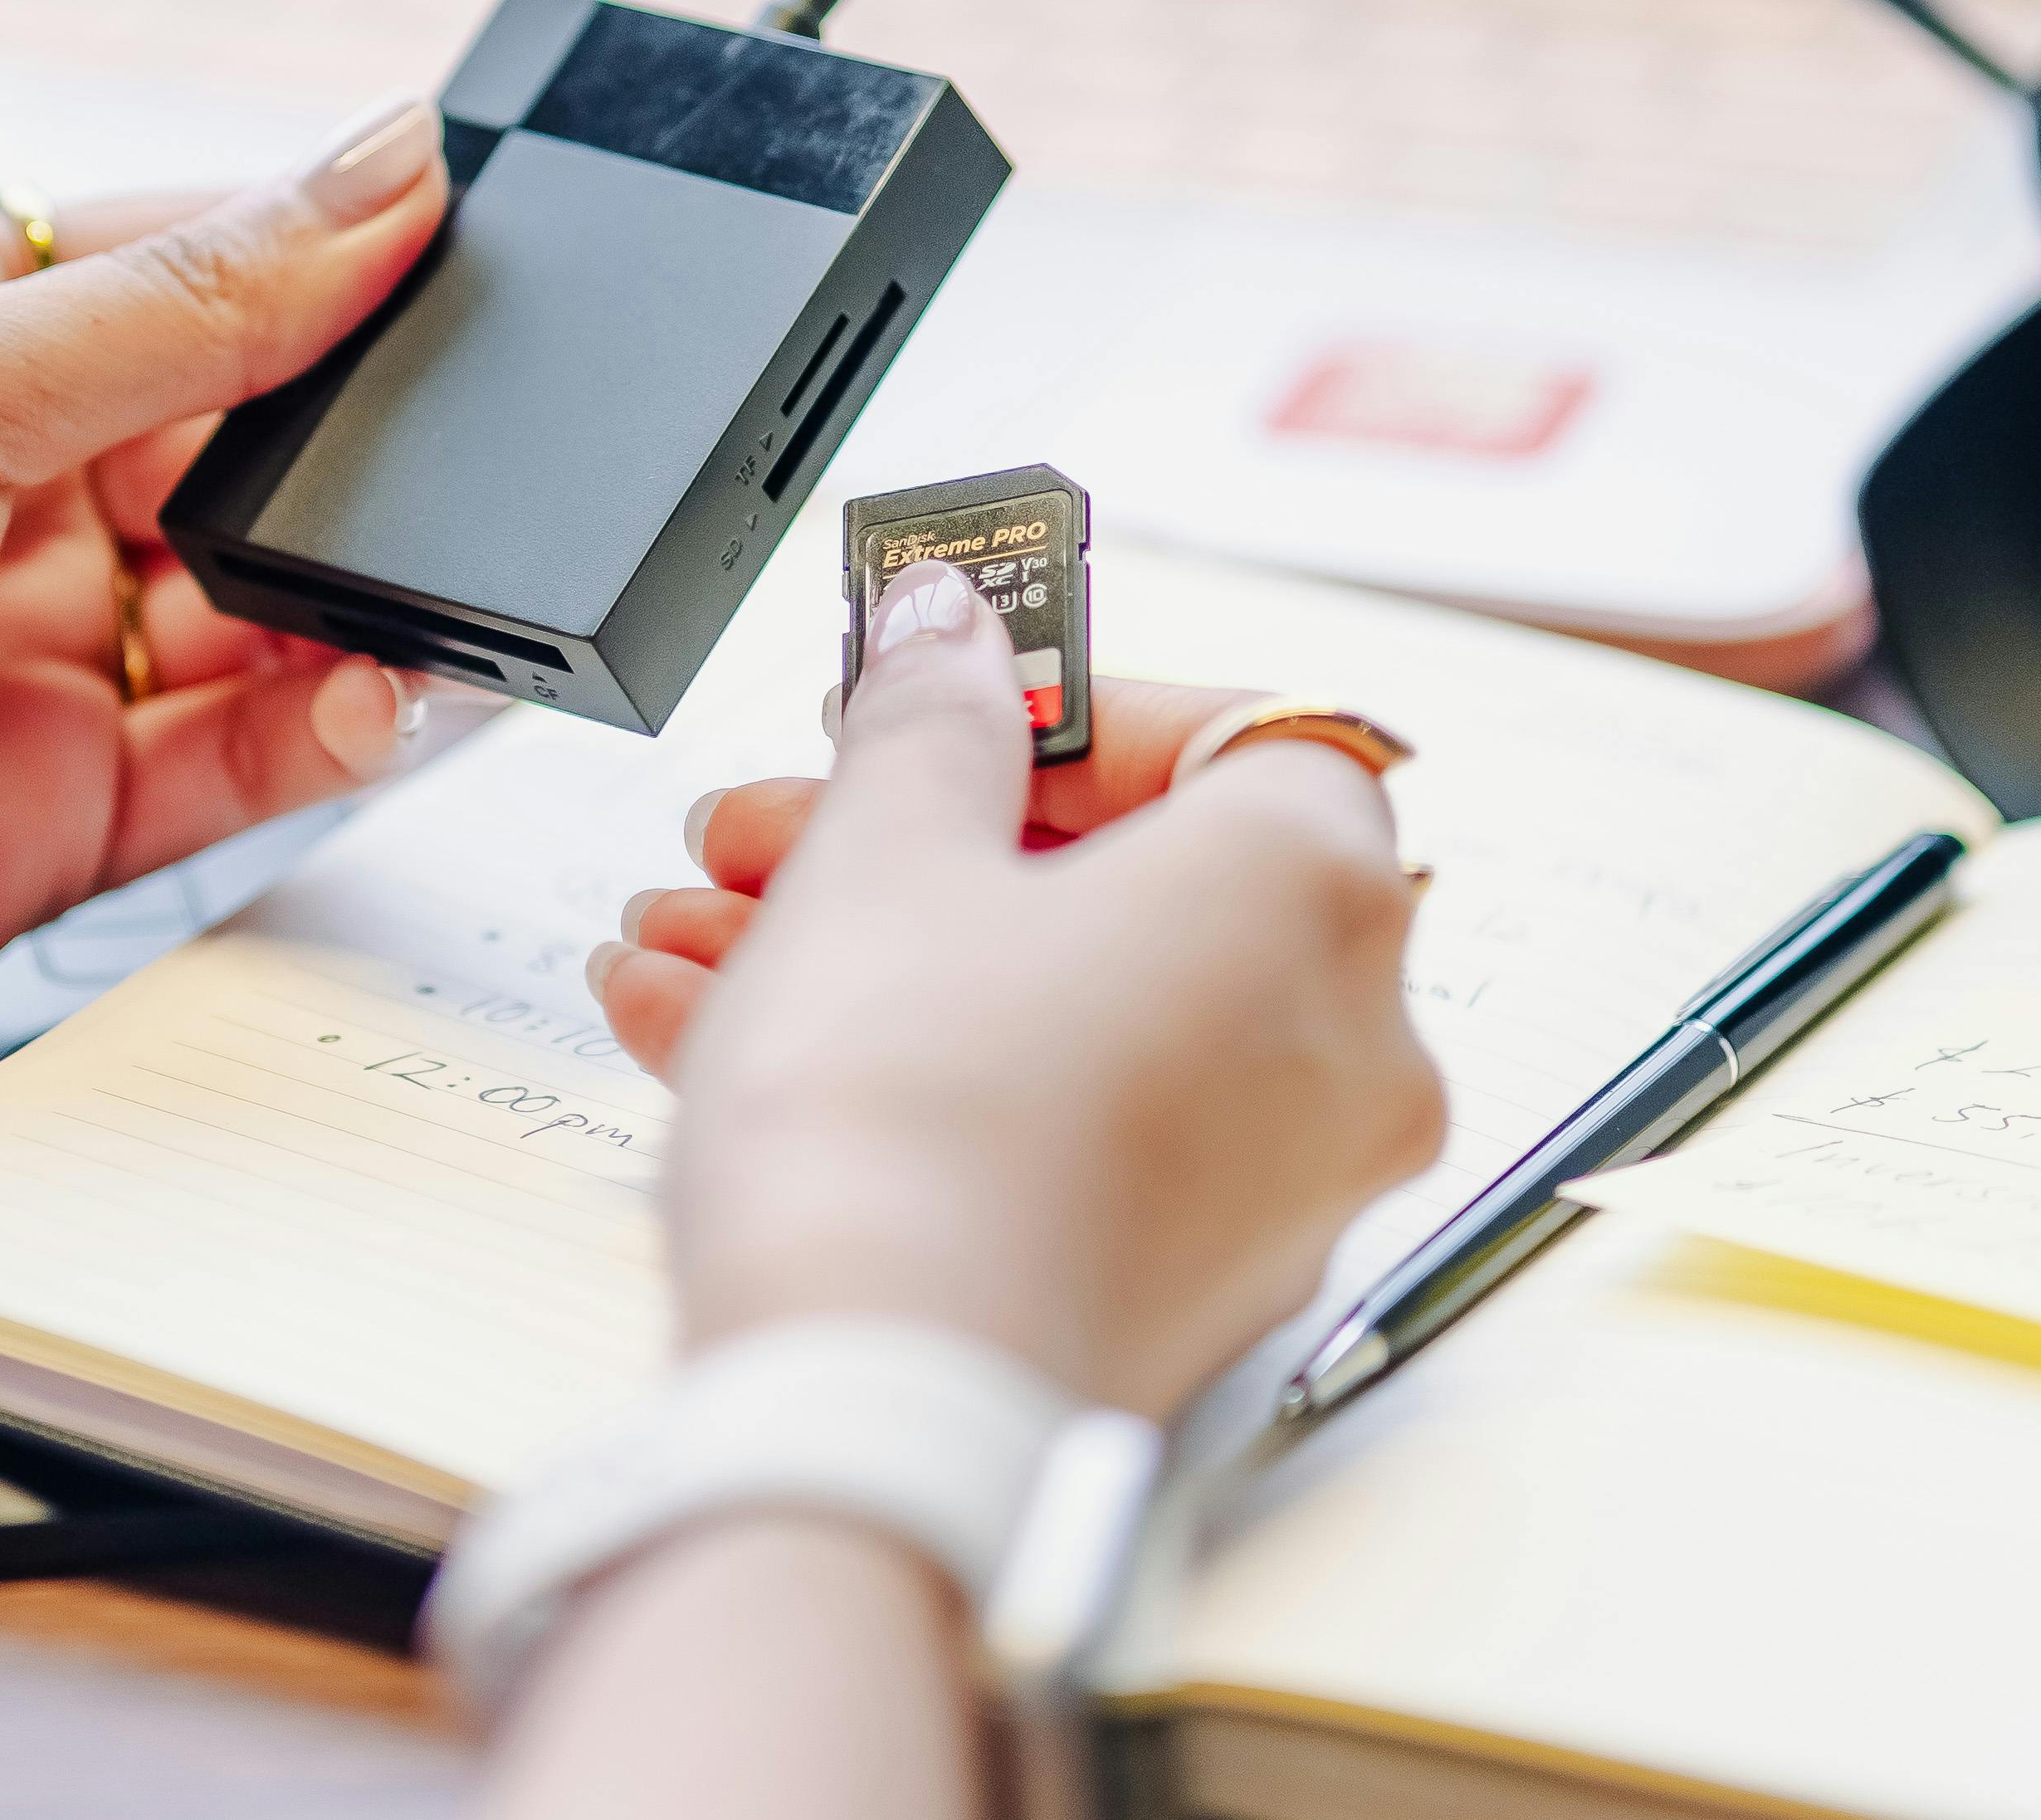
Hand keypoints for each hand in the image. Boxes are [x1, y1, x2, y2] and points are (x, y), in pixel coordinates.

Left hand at [0, 98, 450, 1134]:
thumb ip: (190, 303)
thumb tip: (383, 169)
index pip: (175, 265)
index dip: (322, 260)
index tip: (479, 246)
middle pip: (237, 446)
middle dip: (359, 448)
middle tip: (500, 439)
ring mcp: (11, 659)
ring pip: (257, 612)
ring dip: (361, 599)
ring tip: (464, 583)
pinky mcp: (40, 819)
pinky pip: (235, 761)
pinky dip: (327, 731)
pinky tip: (384, 697)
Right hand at [589, 565, 1444, 1418]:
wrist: (868, 1409)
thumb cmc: (903, 1124)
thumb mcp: (885, 849)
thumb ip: (931, 716)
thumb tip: (954, 630)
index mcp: (1314, 893)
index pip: (1232, 731)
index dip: (1061, 706)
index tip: (931, 702)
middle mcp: (1344, 1043)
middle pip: (1127, 880)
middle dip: (914, 840)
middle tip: (767, 828)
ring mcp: (1275, 1183)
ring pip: (1067, 1010)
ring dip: (875, 955)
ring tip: (695, 941)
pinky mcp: (1187, 1285)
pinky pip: (1057, 1124)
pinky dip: (922, 1071)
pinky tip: (718, 1037)